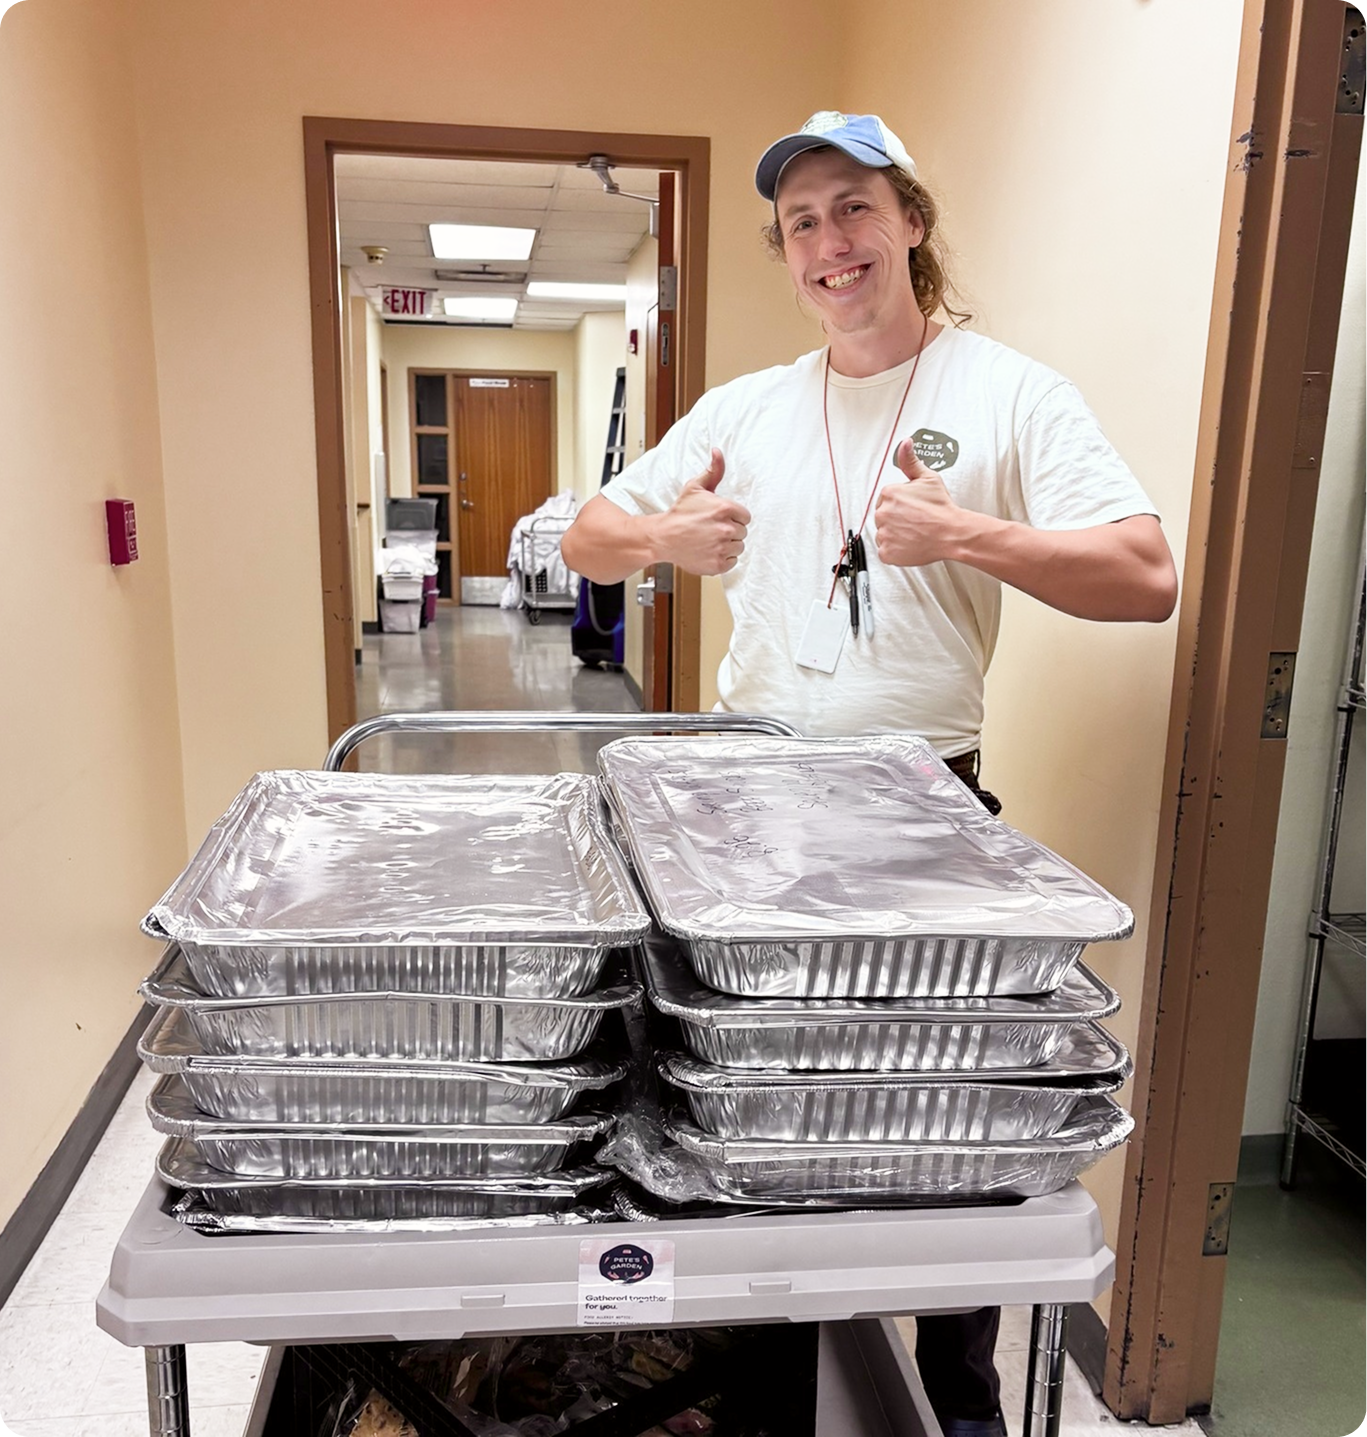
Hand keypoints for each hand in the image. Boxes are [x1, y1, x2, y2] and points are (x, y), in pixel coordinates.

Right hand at [655, 449, 750, 574]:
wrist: (663, 537)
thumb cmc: (679, 513)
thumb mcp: (695, 487)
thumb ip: (713, 471)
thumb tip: (718, 452)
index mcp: (725, 509)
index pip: (745, 517)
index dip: (734, 517)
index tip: (720, 519)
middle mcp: (726, 529)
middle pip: (742, 532)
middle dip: (730, 531)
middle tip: (712, 530)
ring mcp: (722, 548)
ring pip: (738, 548)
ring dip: (728, 545)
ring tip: (710, 540)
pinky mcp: (718, 564)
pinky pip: (732, 562)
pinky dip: (723, 559)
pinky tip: (710, 551)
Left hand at [873, 439, 970, 567]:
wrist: (952, 532)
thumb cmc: (942, 508)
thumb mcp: (928, 478)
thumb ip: (911, 462)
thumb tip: (905, 444)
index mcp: (889, 493)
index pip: (887, 500)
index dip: (901, 505)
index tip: (913, 509)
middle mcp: (882, 513)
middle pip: (884, 517)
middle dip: (897, 519)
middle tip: (916, 522)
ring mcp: (884, 534)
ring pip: (884, 534)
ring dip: (896, 535)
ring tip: (915, 533)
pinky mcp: (887, 552)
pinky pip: (886, 552)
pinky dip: (896, 551)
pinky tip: (911, 544)